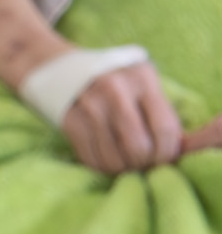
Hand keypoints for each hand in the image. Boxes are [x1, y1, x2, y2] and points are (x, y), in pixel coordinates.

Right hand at [0, 0, 189, 175]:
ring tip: (125, 164)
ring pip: (114, 157)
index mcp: (141, 78)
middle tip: (143, 165)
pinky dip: (101, 166)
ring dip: (122, 169)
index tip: (165, 159)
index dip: (168, 153)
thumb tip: (182, 148)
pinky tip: (105, 161)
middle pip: (139, 147)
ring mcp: (88, 105)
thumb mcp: (138, 80)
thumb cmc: (107, 77)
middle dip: (145, 164)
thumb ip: (161, 109)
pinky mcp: (67, 119)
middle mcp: (115, 90)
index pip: (165, 129)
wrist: (51, 64)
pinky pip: (90, 156)